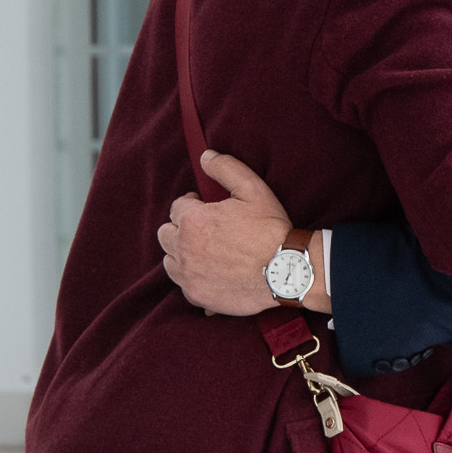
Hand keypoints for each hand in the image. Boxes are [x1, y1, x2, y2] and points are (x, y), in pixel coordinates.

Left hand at [157, 152, 329, 314]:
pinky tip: (211, 273)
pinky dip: (193, 278)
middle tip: (204, 230)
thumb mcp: (253, 189)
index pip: (176, 207)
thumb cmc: (270, 229)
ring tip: (204, 251)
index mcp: (192, 220)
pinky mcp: (198, 296)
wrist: (286, 271)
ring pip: (169, 261)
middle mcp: (183, 248)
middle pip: (166, 234)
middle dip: (181, 228)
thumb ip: (226, 168)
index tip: (205, 208)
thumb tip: (205, 157)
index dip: (192, 205)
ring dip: (181, 253)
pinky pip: (184, 284)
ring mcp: (189, 275)